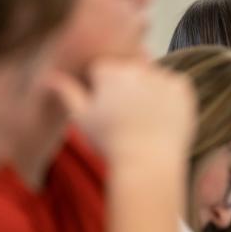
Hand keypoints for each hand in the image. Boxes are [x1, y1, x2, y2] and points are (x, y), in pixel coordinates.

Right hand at [46, 59, 195, 158]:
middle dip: (126, 87)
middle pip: (128, 70)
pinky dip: (169, 97)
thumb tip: (47, 76)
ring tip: (145, 119)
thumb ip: (66, 92)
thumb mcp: (82, 118)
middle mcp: (136, 67)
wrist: (149, 164)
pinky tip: (161, 118)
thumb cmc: (111, 143)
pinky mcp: (183, 87)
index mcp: (109, 70)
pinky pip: (174, 85)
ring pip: (151, 77)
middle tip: (127, 116)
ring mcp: (162, 75)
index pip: (103, 69)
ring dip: (148, 90)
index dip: (102, 89)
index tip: (106, 110)